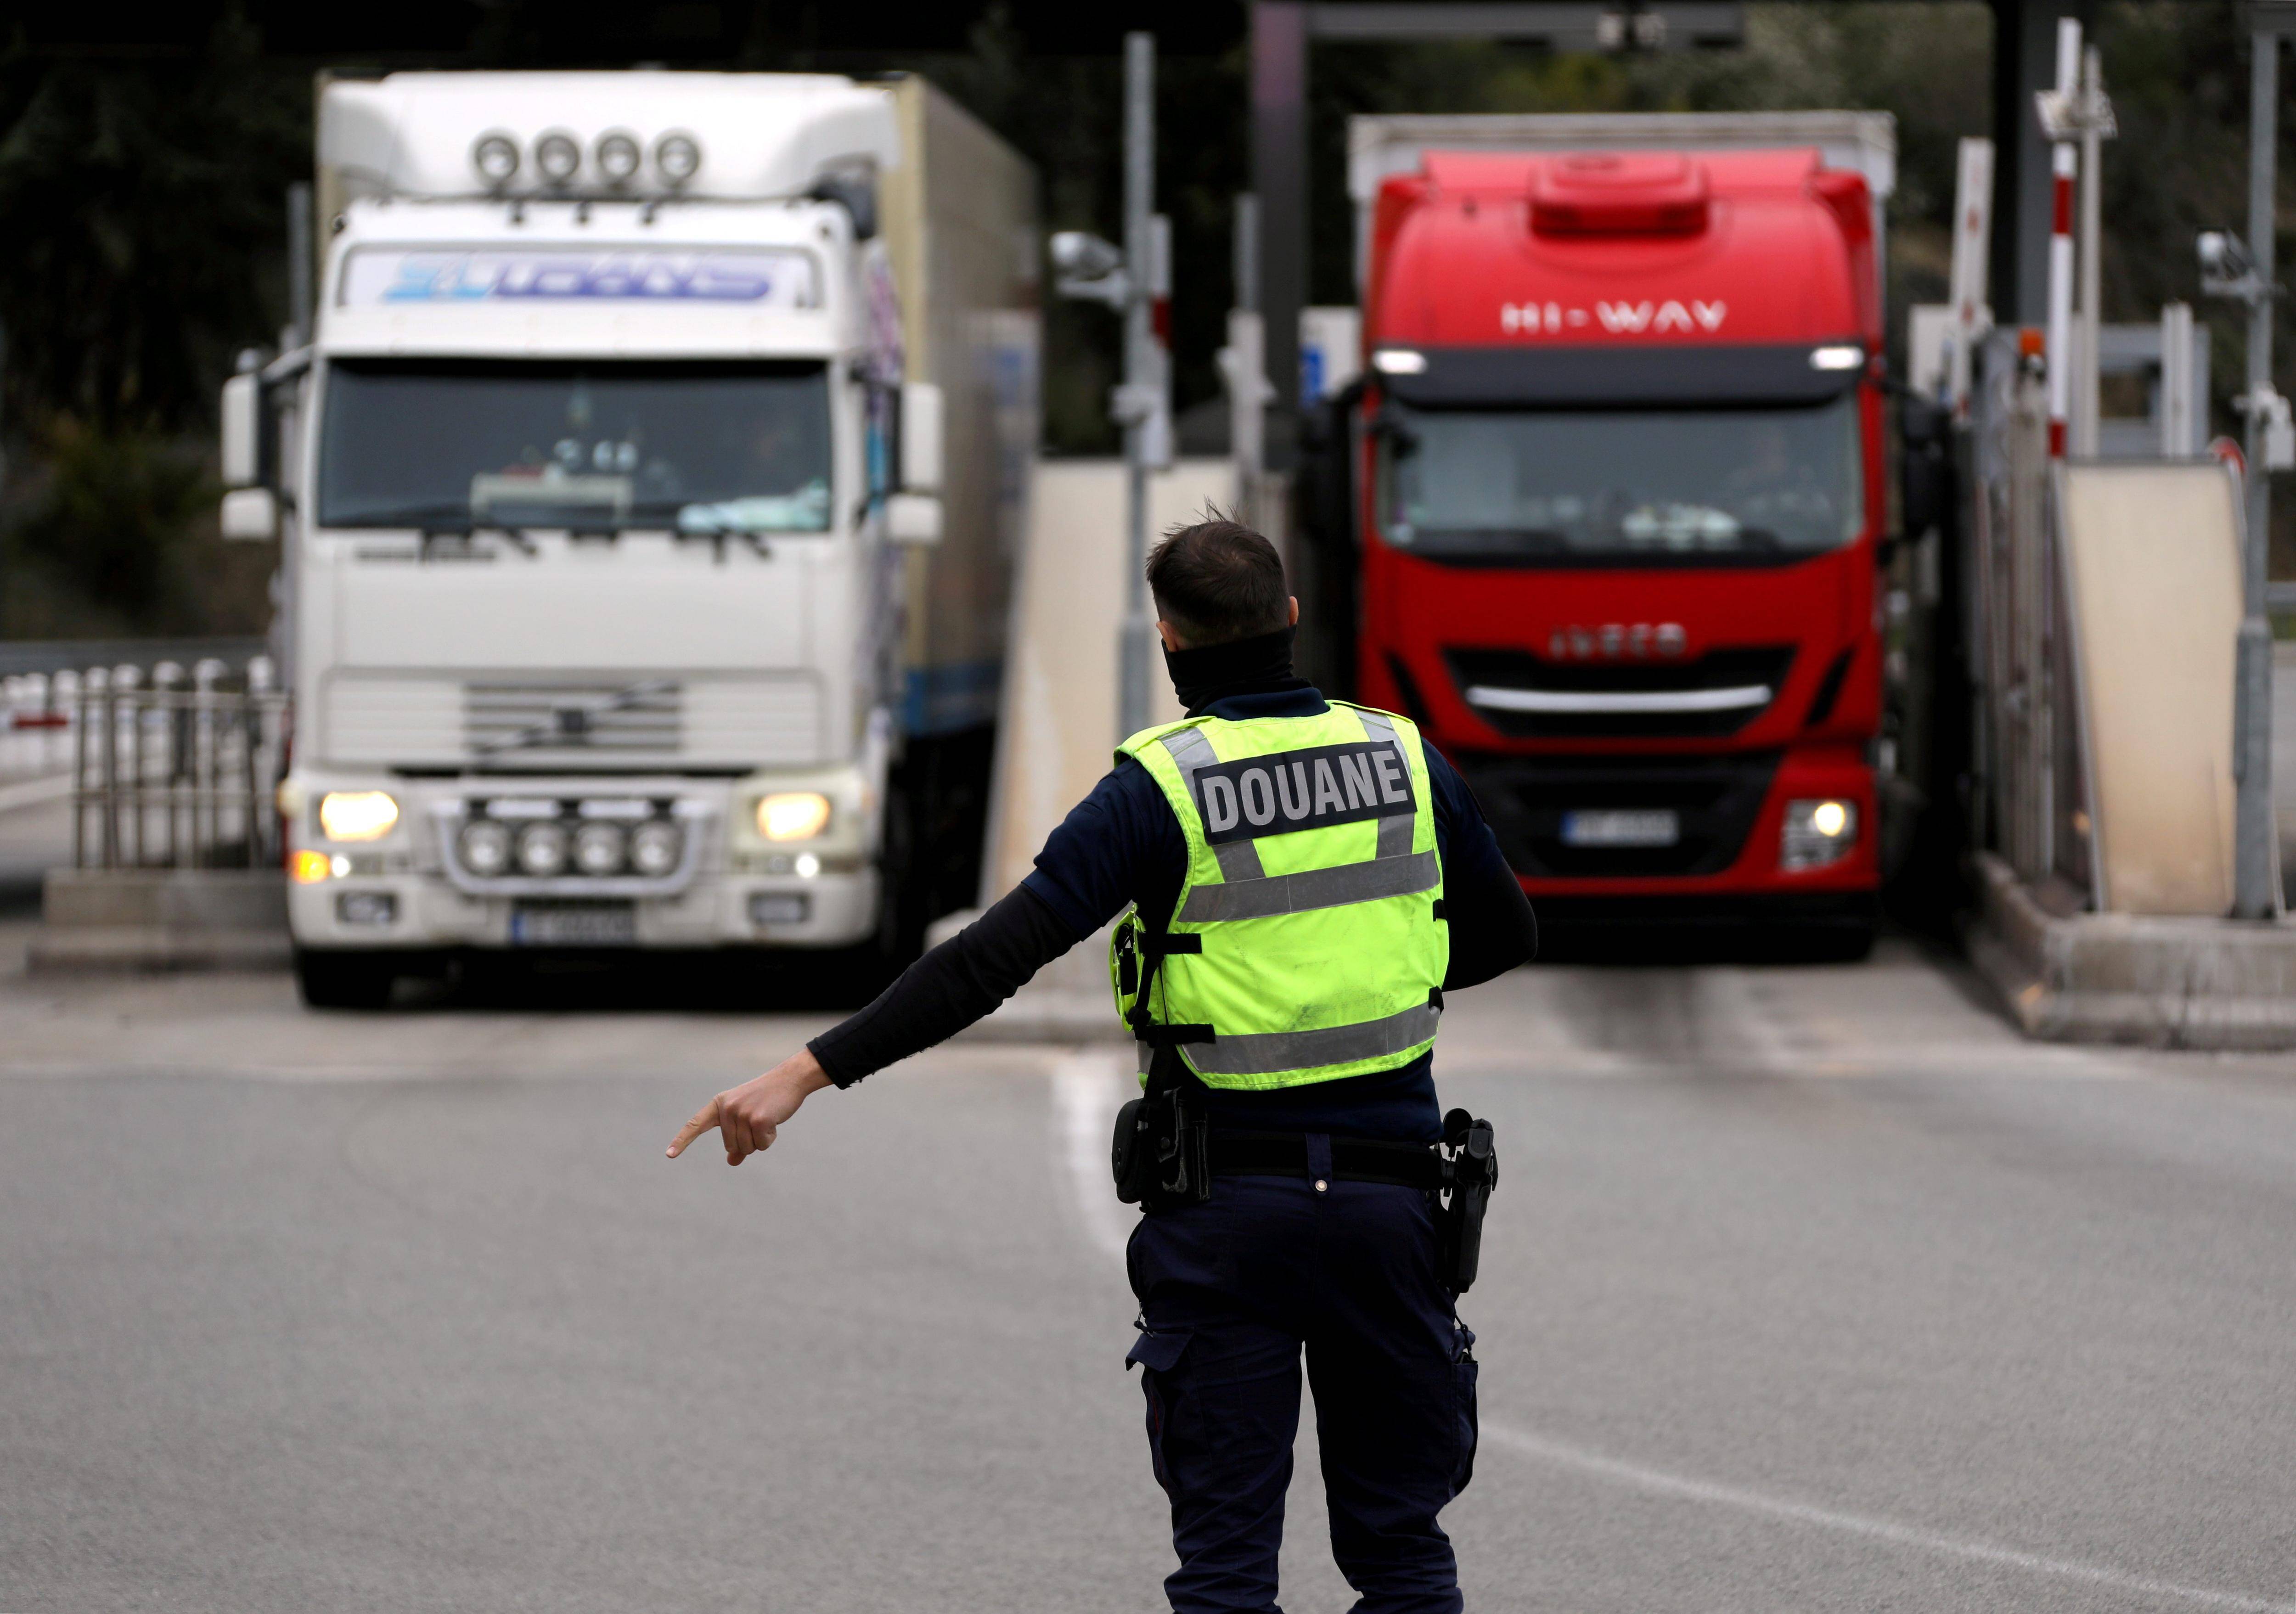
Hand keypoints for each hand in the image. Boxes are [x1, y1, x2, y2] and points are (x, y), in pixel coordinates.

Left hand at [666, 1049, 832, 1165]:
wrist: (788, 1079)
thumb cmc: (766, 1098)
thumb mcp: (746, 1116)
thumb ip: (736, 1138)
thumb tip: (732, 1162)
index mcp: (719, 1104)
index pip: (695, 1124)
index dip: (682, 1140)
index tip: (669, 1155)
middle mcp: (727, 1108)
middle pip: (731, 1146)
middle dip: (748, 1141)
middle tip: (759, 1119)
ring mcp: (741, 1113)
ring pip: (747, 1148)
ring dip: (760, 1140)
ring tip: (767, 1118)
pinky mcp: (758, 1119)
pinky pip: (761, 1145)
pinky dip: (770, 1138)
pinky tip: (774, 1120)